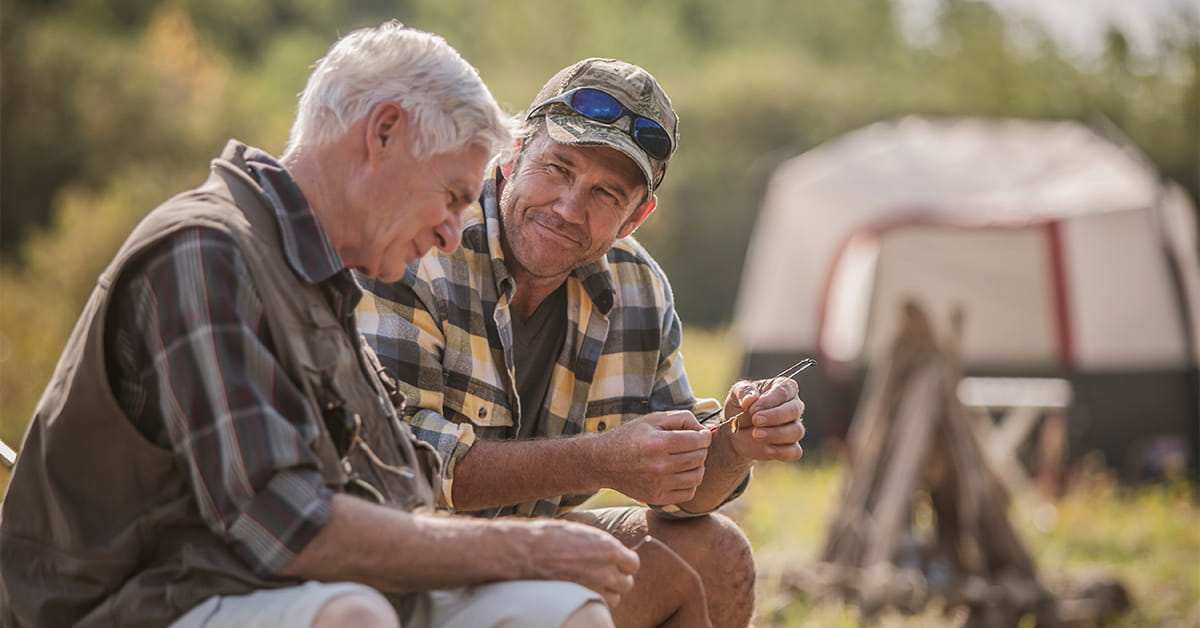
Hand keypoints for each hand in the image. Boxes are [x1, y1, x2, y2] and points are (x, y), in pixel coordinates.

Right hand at [511, 519, 639, 608]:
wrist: (527, 551)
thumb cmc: (550, 537)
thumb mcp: (583, 532)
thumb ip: (601, 545)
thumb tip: (611, 551)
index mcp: (609, 548)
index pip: (633, 564)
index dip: (625, 565)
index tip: (617, 565)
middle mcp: (606, 570)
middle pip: (626, 584)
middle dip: (617, 580)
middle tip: (604, 577)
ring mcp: (594, 587)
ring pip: (614, 599)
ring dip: (607, 593)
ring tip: (592, 586)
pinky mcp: (581, 599)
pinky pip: (597, 605)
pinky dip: (593, 601)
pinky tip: (582, 592)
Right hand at [596, 410, 711, 504]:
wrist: (602, 462)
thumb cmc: (630, 436)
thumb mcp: (652, 419)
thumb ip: (681, 418)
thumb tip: (703, 430)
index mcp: (657, 443)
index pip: (697, 441)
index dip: (705, 436)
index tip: (702, 434)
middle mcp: (658, 466)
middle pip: (698, 458)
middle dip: (701, 449)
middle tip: (694, 445)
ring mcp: (658, 484)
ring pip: (697, 477)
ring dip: (698, 466)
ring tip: (689, 459)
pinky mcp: (657, 497)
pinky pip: (688, 493)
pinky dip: (690, 483)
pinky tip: (681, 473)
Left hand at [723, 378, 805, 461]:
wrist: (734, 431)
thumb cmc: (740, 407)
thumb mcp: (736, 393)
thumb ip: (743, 391)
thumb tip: (750, 399)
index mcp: (783, 388)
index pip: (786, 389)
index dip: (771, 399)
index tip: (753, 407)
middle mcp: (793, 407)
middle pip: (794, 410)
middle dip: (775, 416)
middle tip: (756, 420)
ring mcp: (794, 428)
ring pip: (796, 431)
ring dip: (775, 434)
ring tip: (756, 434)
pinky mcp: (791, 447)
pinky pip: (794, 451)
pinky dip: (780, 451)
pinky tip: (766, 448)